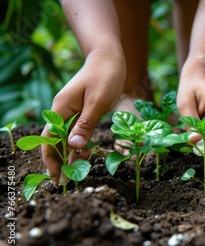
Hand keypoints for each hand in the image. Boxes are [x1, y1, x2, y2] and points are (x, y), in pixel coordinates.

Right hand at [42, 50, 125, 183]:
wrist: (110, 58)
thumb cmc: (104, 76)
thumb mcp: (97, 102)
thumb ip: (86, 124)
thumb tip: (73, 147)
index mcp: (61, 109)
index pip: (49, 140)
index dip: (52, 160)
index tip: (57, 178)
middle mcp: (63, 111)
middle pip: (55, 142)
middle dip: (59, 162)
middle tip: (66, 182)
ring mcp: (73, 112)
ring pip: (67, 139)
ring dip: (71, 155)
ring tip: (76, 174)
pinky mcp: (83, 112)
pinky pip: (78, 132)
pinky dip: (81, 144)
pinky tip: (85, 155)